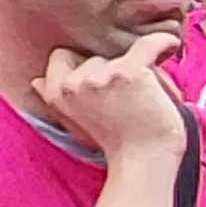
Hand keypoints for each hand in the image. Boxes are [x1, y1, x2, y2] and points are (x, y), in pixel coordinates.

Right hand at [37, 31, 185, 170]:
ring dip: (132, 69)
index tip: (98, 76)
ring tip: (143, 92)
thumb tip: (37, 81)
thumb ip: (55, 99)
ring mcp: (99, 77)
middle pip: (93, 57)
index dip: (80, 64)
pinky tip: (168, 47)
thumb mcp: (71, 123)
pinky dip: (162, 44)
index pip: (60, 57)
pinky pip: (148, 44)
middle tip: (124, 92)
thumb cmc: (114, 145)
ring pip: (118, 56)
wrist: (142, 161)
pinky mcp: (128, 72)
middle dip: (109, 71)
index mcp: (55, 94)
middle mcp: (72, 84)